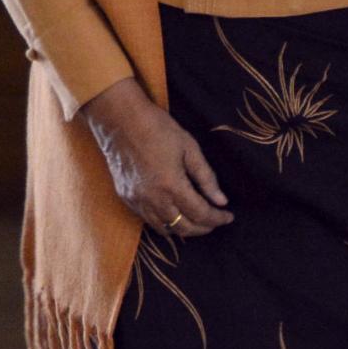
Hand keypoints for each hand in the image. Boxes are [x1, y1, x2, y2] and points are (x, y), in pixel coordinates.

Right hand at [78, 78, 232, 236]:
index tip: (228, 216)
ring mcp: (137, 200)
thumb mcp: (189, 147)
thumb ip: (206, 177)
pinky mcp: (125, 197)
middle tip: (214, 220)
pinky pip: (148, 219)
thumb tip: (221, 200)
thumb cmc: (157, 128)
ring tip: (195, 220)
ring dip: (183, 228)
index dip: (217, 218)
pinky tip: (172, 212)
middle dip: (203, 228)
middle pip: (183, 228)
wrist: (119, 119)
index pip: (201, 214)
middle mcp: (153, 199)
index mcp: (172, 185)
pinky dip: (164, 222)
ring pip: (164, 229)